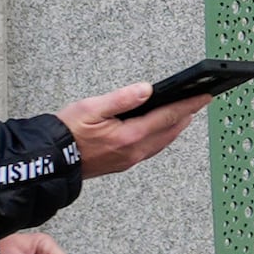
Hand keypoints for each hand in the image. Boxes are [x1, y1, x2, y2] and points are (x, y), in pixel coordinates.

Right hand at [59, 84, 215, 176]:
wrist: (49, 161)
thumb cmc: (65, 133)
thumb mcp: (90, 108)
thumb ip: (121, 99)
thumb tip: (146, 90)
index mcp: (128, 137)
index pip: (167, 117)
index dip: (188, 105)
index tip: (204, 96)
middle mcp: (133, 152)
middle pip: (169, 131)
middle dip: (186, 115)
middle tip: (200, 101)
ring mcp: (129, 159)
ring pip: (161, 142)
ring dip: (175, 127)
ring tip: (185, 113)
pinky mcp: (122, 163)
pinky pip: (151, 148)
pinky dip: (162, 136)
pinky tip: (161, 129)